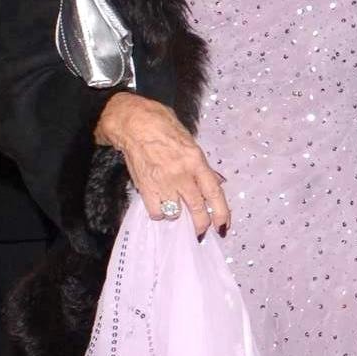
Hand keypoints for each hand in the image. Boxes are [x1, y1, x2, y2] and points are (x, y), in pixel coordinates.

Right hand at [97, 94, 230, 236]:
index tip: (223, 226)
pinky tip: (159, 204)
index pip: (213, 192)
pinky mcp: (146, 188)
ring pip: (176, 213)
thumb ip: (201, 164)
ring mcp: (163, 183)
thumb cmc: (162, 126)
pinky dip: (159, 213)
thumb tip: (214, 181)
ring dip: (177, 214)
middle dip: (201, 224)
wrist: (134, 123)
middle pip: (197, 208)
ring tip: (174, 206)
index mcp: (196, 161)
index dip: (221, 212)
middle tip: (201, 232)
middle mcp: (182, 174)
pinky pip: (157, 212)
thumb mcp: (189, 141)